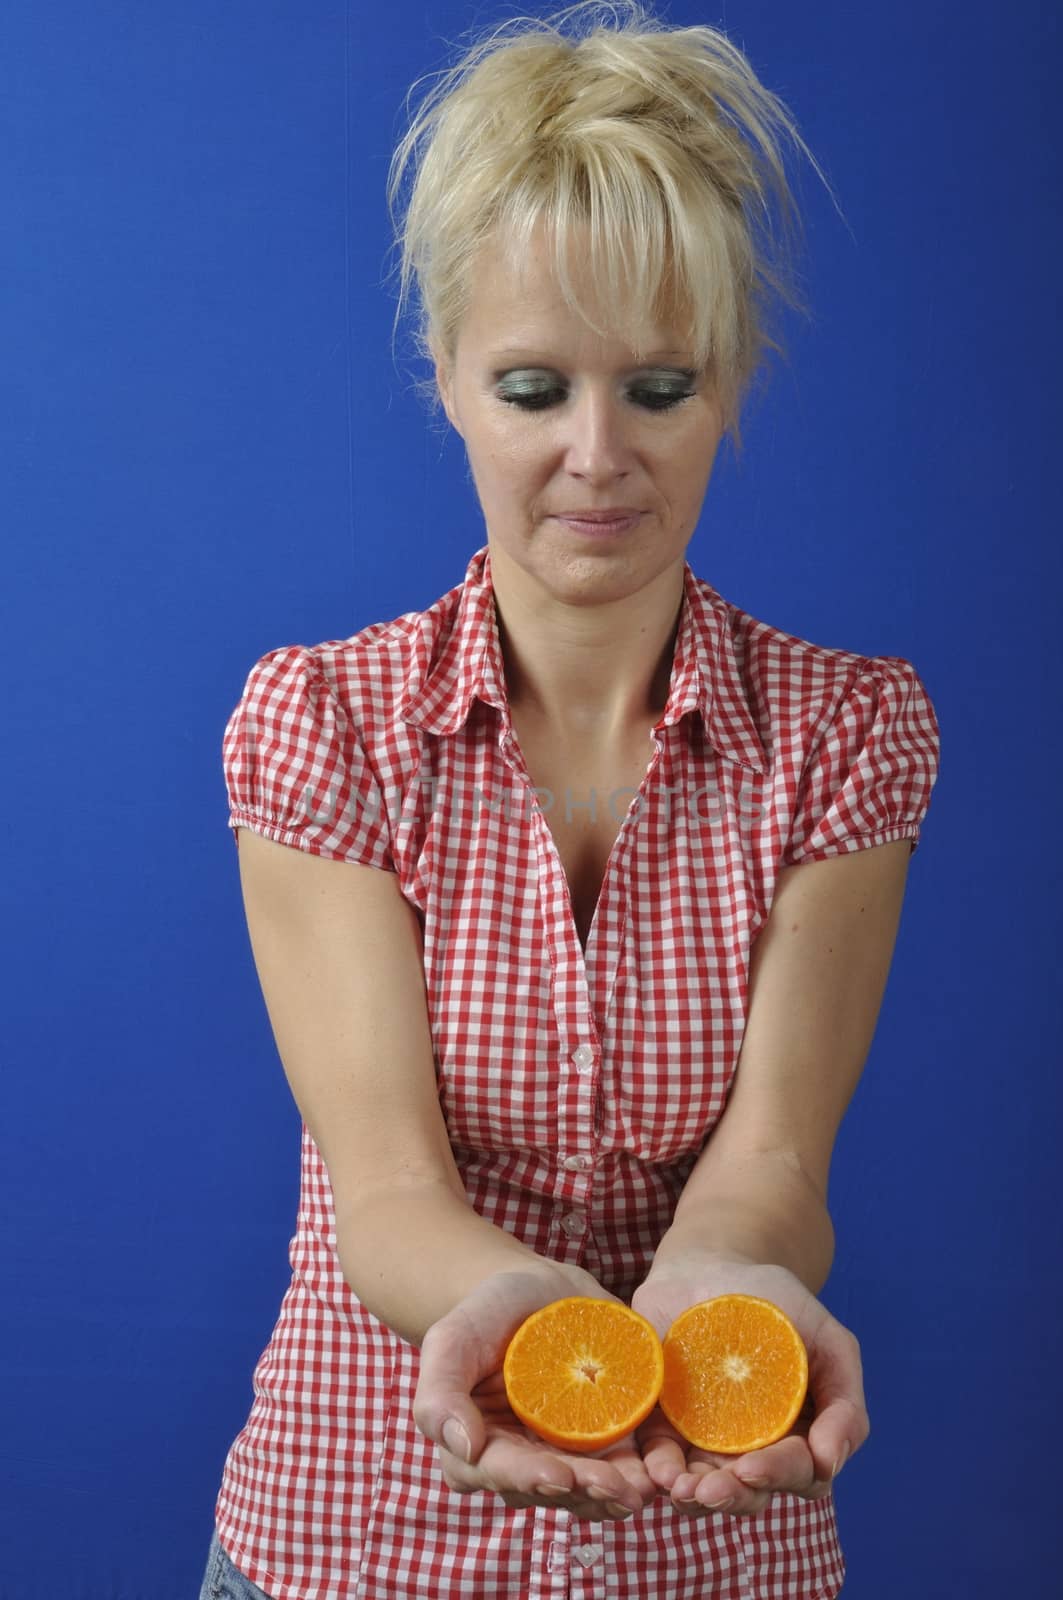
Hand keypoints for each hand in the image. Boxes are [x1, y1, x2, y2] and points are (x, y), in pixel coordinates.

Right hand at [413, 1266, 656, 1521]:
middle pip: (551, 1488)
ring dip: (614, 1494)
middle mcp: (522, 1461)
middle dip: (583, 1491)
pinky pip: (621, 1466)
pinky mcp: (604, 1439)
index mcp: (478, 1446)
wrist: (537, 1287)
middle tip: (614, 1487)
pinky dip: (638, 1474)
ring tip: (640, 1488)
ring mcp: (565, 1454)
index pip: (499, 1471)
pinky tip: (656, 1474)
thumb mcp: (451, 1339)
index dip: (528, 1478)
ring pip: (588, 1489)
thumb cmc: (485, 1313)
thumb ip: (439, 1394)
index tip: (557, 1477)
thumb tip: (463, 1448)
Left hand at [631, 1258, 867, 1519]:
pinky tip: (656, 1472)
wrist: (710, 1264)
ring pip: (704, 1490)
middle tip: (709, 1490)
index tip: (753, 1468)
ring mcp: (705, 1441)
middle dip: (732, 1496)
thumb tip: (830, 1462)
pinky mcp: (663, 1425)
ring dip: (694, 1497)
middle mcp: (753, 1448)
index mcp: (798, 1434)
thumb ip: (843, 1401)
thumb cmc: (775, 1301)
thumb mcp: (826, 1339)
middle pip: (750, 1493)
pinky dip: (658, 1471)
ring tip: (679, 1487)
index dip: (779, 1475)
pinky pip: (660, 1460)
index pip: (799, 1472)